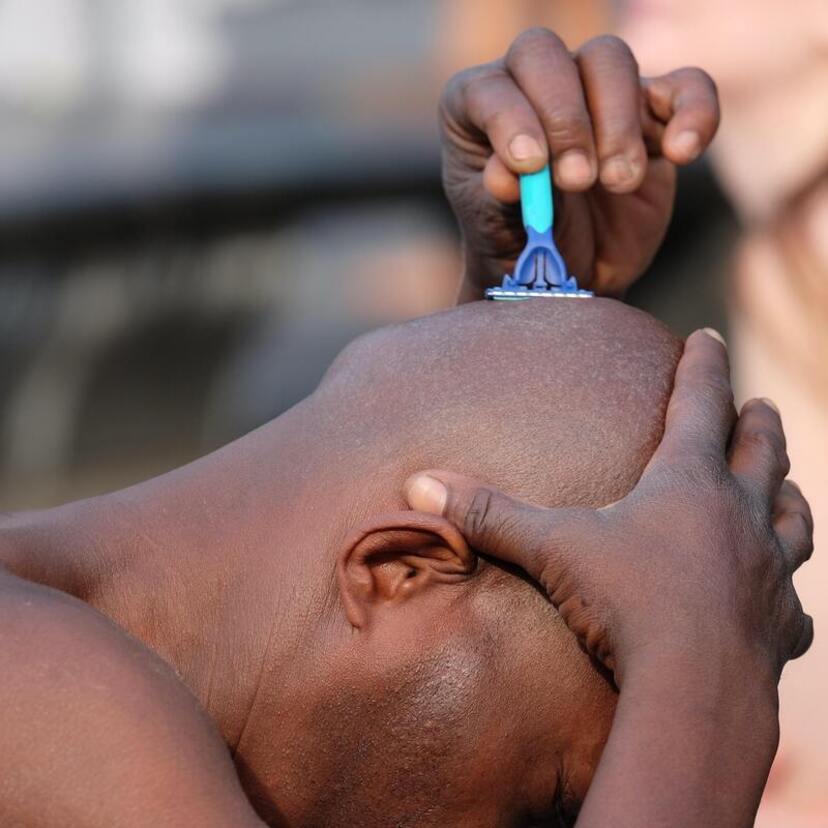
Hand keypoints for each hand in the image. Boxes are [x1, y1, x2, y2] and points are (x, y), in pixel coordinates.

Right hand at [405, 329, 812, 685]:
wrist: (697, 691)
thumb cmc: (628, 604)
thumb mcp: (552, 549)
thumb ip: (488, 514)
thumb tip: (419, 482)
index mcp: (688, 484)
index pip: (700, 403)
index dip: (703, 366)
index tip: (710, 337)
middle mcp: (739, 516)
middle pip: (760, 454)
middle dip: (758, 423)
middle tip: (761, 404)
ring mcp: (769, 572)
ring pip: (792, 520)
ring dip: (789, 497)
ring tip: (789, 486)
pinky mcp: (779, 627)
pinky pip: (794, 605)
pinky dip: (789, 595)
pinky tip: (784, 601)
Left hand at [440, 28, 719, 299]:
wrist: (569, 278)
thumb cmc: (520, 249)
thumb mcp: (500, 234)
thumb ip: (498, 201)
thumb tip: (505, 173)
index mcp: (477, 109)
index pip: (490, 88)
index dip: (511, 119)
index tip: (532, 165)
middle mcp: (531, 87)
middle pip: (546, 55)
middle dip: (565, 117)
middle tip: (577, 179)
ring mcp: (593, 95)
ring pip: (609, 60)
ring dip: (616, 122)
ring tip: (616, 183)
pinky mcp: (651, 115)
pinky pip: (685, 86)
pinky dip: (693, 111)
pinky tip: (683, 154)